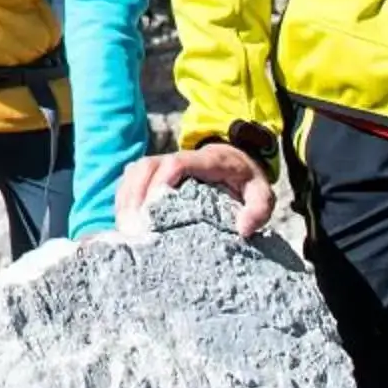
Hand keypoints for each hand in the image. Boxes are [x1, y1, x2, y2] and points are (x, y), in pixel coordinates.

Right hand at [115, 142, 273, 237]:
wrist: (236, 160)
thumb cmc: (246, 181)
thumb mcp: (262, 193)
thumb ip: (259, 209)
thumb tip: (242, 229)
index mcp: (208, 160)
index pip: (178, 162)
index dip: (163, 179)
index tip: (154, 206)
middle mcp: (181, 158)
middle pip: (147, 166)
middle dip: (136, 195)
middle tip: (134, 228)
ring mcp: (165, 163)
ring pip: (135, 172)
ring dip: (127, 198)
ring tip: (126, 229)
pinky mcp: (154, 173)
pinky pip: (131, 180)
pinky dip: (124, 199)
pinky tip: (124, 222)